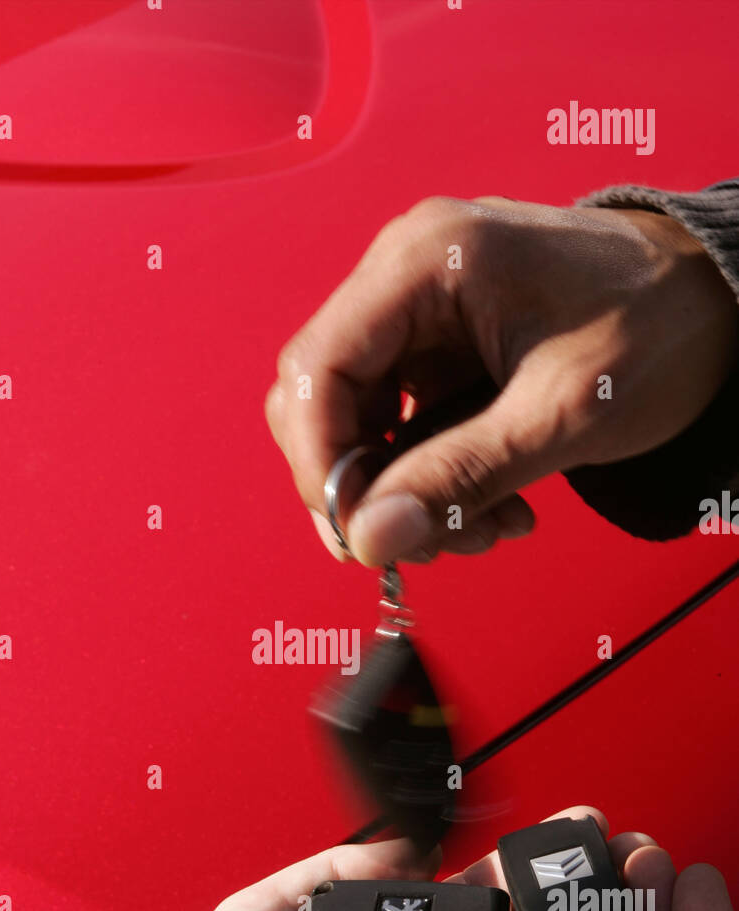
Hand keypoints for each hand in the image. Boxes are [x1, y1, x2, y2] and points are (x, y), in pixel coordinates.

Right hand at [266, 197, 738, 565]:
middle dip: (363, 484)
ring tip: (481, 528)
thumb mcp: (561, 416)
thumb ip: (460, 477)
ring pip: (359, 420)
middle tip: (419, 542)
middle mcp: (407, 274)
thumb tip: (373, 534)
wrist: (717, 301)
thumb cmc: (660, 324)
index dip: (320, 462)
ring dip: (404, 491)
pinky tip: (491, 503)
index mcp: (426, 262)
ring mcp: (422, 308)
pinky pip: (402, 422)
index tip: (354, 531)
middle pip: (323, 396)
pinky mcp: (442, 343)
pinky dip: (432, 475)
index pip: (317, 369)